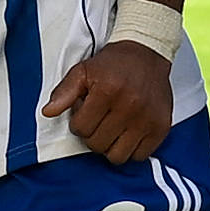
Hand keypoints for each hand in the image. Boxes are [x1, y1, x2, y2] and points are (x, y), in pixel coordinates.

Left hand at [49, 35, 180, 163]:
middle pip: (98, 145)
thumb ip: (64, 92)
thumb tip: (48, 112)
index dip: (79, 123)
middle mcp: (130, 106)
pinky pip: (140, 156)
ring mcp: (147, 119)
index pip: (81, 129)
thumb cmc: (113, 64)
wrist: (146, 53)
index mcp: (107, 91)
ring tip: (112, 130)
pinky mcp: (161, 128)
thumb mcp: (83, 71)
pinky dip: (132, 149)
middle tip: (99, 120)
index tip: (86, 112)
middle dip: (93, 135)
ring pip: (118, 156)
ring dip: (111, 146)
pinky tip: (128, 133)